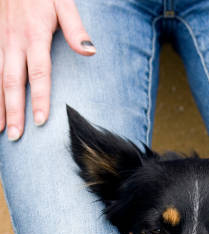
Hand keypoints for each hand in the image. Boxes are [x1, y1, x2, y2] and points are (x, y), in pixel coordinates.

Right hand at [0, 0, 94, 140]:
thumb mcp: (63, 2)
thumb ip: (75, 27)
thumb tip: (90, 51)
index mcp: (34, 36)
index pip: (38, 73)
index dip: (39, 98)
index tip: (40, 121)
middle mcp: (14, 42)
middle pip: (12, 82)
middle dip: (14, 111)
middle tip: (15, 136)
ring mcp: (0, 42)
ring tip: (2, 130)